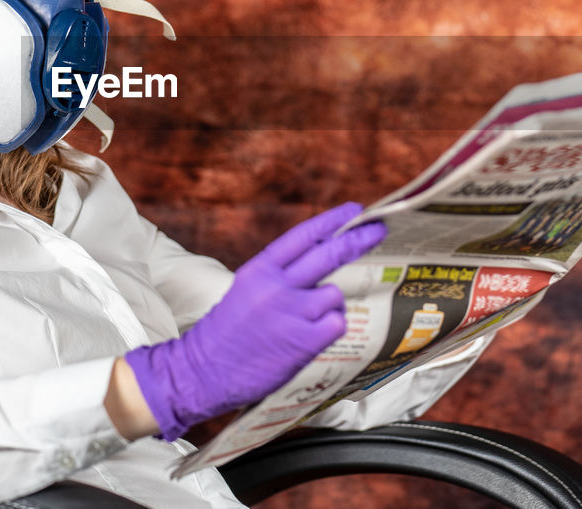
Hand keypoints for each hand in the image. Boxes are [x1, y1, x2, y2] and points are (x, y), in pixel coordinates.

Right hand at [124, 202, 385, 439]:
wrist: (204, 372)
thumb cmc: (226, 334)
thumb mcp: (246, 290)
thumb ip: (279, 277)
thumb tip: (318, 265)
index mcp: (259, 270)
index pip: (303, 236)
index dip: (331, 220)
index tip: (354, 210)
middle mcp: (277, 286)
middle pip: (328, 254)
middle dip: (358, 239)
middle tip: (377, 230)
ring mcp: (292, 313)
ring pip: (334, 294)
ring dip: (328, 305)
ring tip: (305, 322)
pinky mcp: (304, 341)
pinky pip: (336, 324)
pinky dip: (329, 329)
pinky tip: (309, 338)